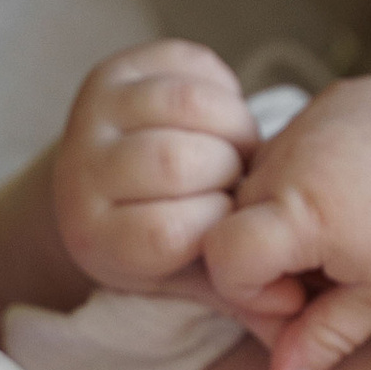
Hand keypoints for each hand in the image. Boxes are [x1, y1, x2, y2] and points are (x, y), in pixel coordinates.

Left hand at [52, 43, 261, 297]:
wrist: (100, 186)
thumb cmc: (159, 237)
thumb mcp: (190, 276)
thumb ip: (239, 292)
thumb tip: (291, 306)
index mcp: (94, 236)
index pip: (165, 231)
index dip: (218, 224)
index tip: (230, 220)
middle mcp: (79, 171)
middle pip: (172, 160)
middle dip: (228, 167)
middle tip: (241, 176)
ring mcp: (91, 113)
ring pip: (182, 103)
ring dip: (232, 123)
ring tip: (239, 145)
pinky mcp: (113, 70)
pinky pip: (185, 63)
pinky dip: (221, 88)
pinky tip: (220, 116)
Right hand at [202, 72, 370, 369]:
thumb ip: (321, 340)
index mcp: (301, 210)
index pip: (223, 255)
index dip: (252, 288)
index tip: (305, 297)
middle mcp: (294, 154)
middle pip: (236, 216)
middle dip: (267, 253)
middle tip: (331, 271)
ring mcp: (312, 118)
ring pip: (262, 175)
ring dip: (285, 210)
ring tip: (350, 229)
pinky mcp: (334, 96)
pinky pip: (296, 138)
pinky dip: (310, 169)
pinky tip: (364, 189)